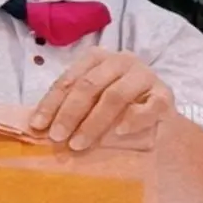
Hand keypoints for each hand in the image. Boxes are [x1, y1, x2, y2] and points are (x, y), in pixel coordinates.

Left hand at [29, 48, 172, 150]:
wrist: (159, 119)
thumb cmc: (117, 110)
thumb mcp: (91, 103)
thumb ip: (69, 108)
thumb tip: (37, 126)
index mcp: (98, 59)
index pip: (70, 79)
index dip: (52, 103)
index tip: (38, 125)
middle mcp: (121, 61)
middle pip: (90, 85)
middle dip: (70, 113)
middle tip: (58, 137)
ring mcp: (145, 76)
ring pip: (115, 96)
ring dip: (93, 122)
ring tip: (79, 143)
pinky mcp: (165, 95)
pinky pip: (149, 106)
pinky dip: (133, 119)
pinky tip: (120, 132)